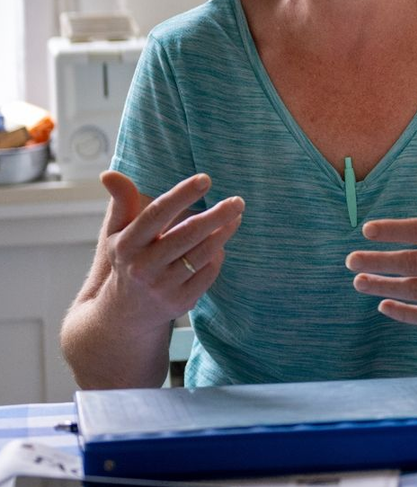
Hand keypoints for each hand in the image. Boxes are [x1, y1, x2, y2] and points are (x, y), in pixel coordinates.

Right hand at [98, 170, 243, 334]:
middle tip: (238, 200)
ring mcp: (163, 287)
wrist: (125, 313)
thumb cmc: (127, 260)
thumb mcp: (117, 233)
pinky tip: (221, 243)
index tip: (205, 178)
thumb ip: (120, 202)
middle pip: (187, 235)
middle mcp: (143, 267)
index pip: (156, 215)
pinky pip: (208, 273)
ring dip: (224, 232)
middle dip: (216, 215)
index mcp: (127, 245)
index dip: (181, 195)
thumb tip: (108, 173)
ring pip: (202, 254)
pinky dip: (217, 256)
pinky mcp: (181, 302)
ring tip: (236, 215)